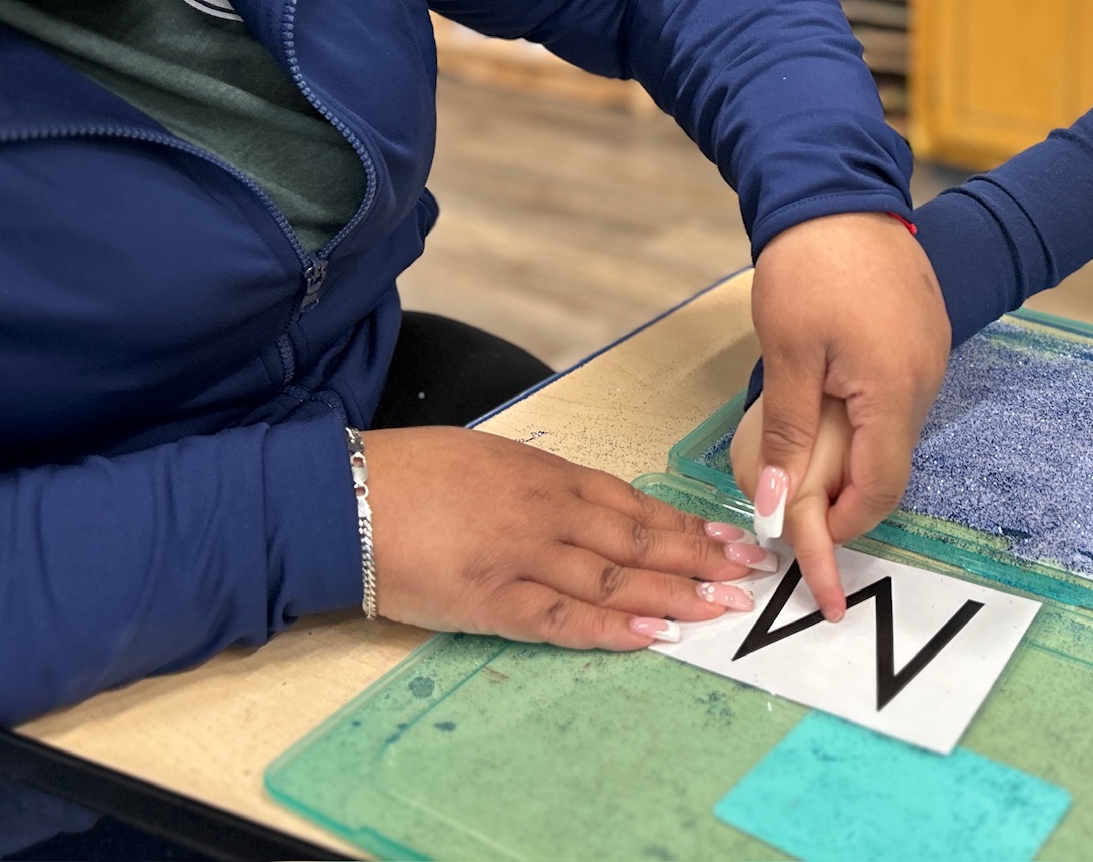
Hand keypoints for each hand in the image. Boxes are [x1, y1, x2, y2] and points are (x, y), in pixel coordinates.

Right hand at [359, 426, 773, 647]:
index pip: (633, 501)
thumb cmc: (410, 471)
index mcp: (545, 473)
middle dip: (699, 559)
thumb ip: (537, 482)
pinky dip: (611, 627)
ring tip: (720, 608)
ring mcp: (522, 556)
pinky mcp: (492, 600)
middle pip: (638, 538)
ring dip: (672, 594)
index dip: (686, 524)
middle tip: (746, 575)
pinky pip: (563, 617)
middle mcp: (546, 511)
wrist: (346, 495)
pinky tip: (651, 634)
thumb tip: (581, 501)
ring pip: (614, 576)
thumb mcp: (488, 457)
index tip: (729, 537)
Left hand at [745, 211, 950, 617]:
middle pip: (890, 465)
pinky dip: (864, 415)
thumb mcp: (787, 355)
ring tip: (801, 453)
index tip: (807, 548)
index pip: (880, 490)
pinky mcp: (923, 334)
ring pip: (893, 431)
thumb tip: (777, 510)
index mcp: (894, 392)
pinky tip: (826, 403)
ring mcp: (930, 355)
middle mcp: (925, 380)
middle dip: (844, 494)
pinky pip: (897, 395)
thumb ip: (789, 437)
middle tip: (793, 504)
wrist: (837, 188)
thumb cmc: (809, 267)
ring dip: (852, 453)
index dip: (843, 527)